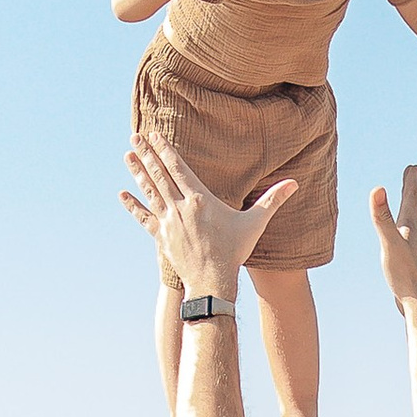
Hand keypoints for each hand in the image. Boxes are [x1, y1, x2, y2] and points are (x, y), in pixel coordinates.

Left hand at [121, 127, 293, 297]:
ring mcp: (169, 222)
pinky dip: (133, 206)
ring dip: (138, 172)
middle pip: (161, 175)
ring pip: (150, 191)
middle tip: (135, 136)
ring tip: (127, 155)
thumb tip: (294, 183)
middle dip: (147, 154)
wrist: (213, 281)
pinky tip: (122, 194)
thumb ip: (271, 200)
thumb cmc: (234, 251)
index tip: (155, 135)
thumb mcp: (254, 223)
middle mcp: (181, 207)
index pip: (179, 168)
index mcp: (200, 199)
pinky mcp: (162, 237)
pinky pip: (144, 217)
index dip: (166, 150)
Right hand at [367, 162, 416, 319]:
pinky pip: (406, 239)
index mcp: (411, 227)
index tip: (413, 166)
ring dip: (410, 209)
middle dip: (411, 189)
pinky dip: (403, 230)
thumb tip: (377, 189)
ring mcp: (413, 248)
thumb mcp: (389, 243)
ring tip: (408, 204)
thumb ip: (382, 218)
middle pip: (414, 206)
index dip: (411, 181)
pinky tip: (401, 239)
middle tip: (412, 174)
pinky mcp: (410, 262)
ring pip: (411, 223)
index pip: (411, 198)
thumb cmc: (405, 274)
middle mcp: (415, 235)